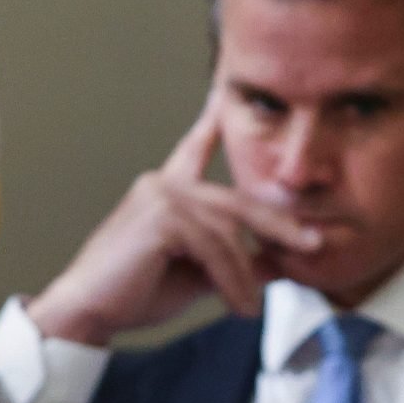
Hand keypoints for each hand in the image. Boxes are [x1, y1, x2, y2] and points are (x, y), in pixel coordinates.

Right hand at [23, 85, 321, 346]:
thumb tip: (277, 262)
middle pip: (236, 202)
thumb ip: (232, 261)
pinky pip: (215, 248)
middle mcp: (163, 184)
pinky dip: (232, 281)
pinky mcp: (162, 218)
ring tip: (250, 307)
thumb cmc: (133, 293)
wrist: (89, 311)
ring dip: (246, 274)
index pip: (195, 149)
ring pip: (229, 231)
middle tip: (314, 243)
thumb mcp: (197, 275)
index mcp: (166, 190)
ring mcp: (161, 196)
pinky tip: (238, 306)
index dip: (211, 121)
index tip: (224, 91)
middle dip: (278, 224)